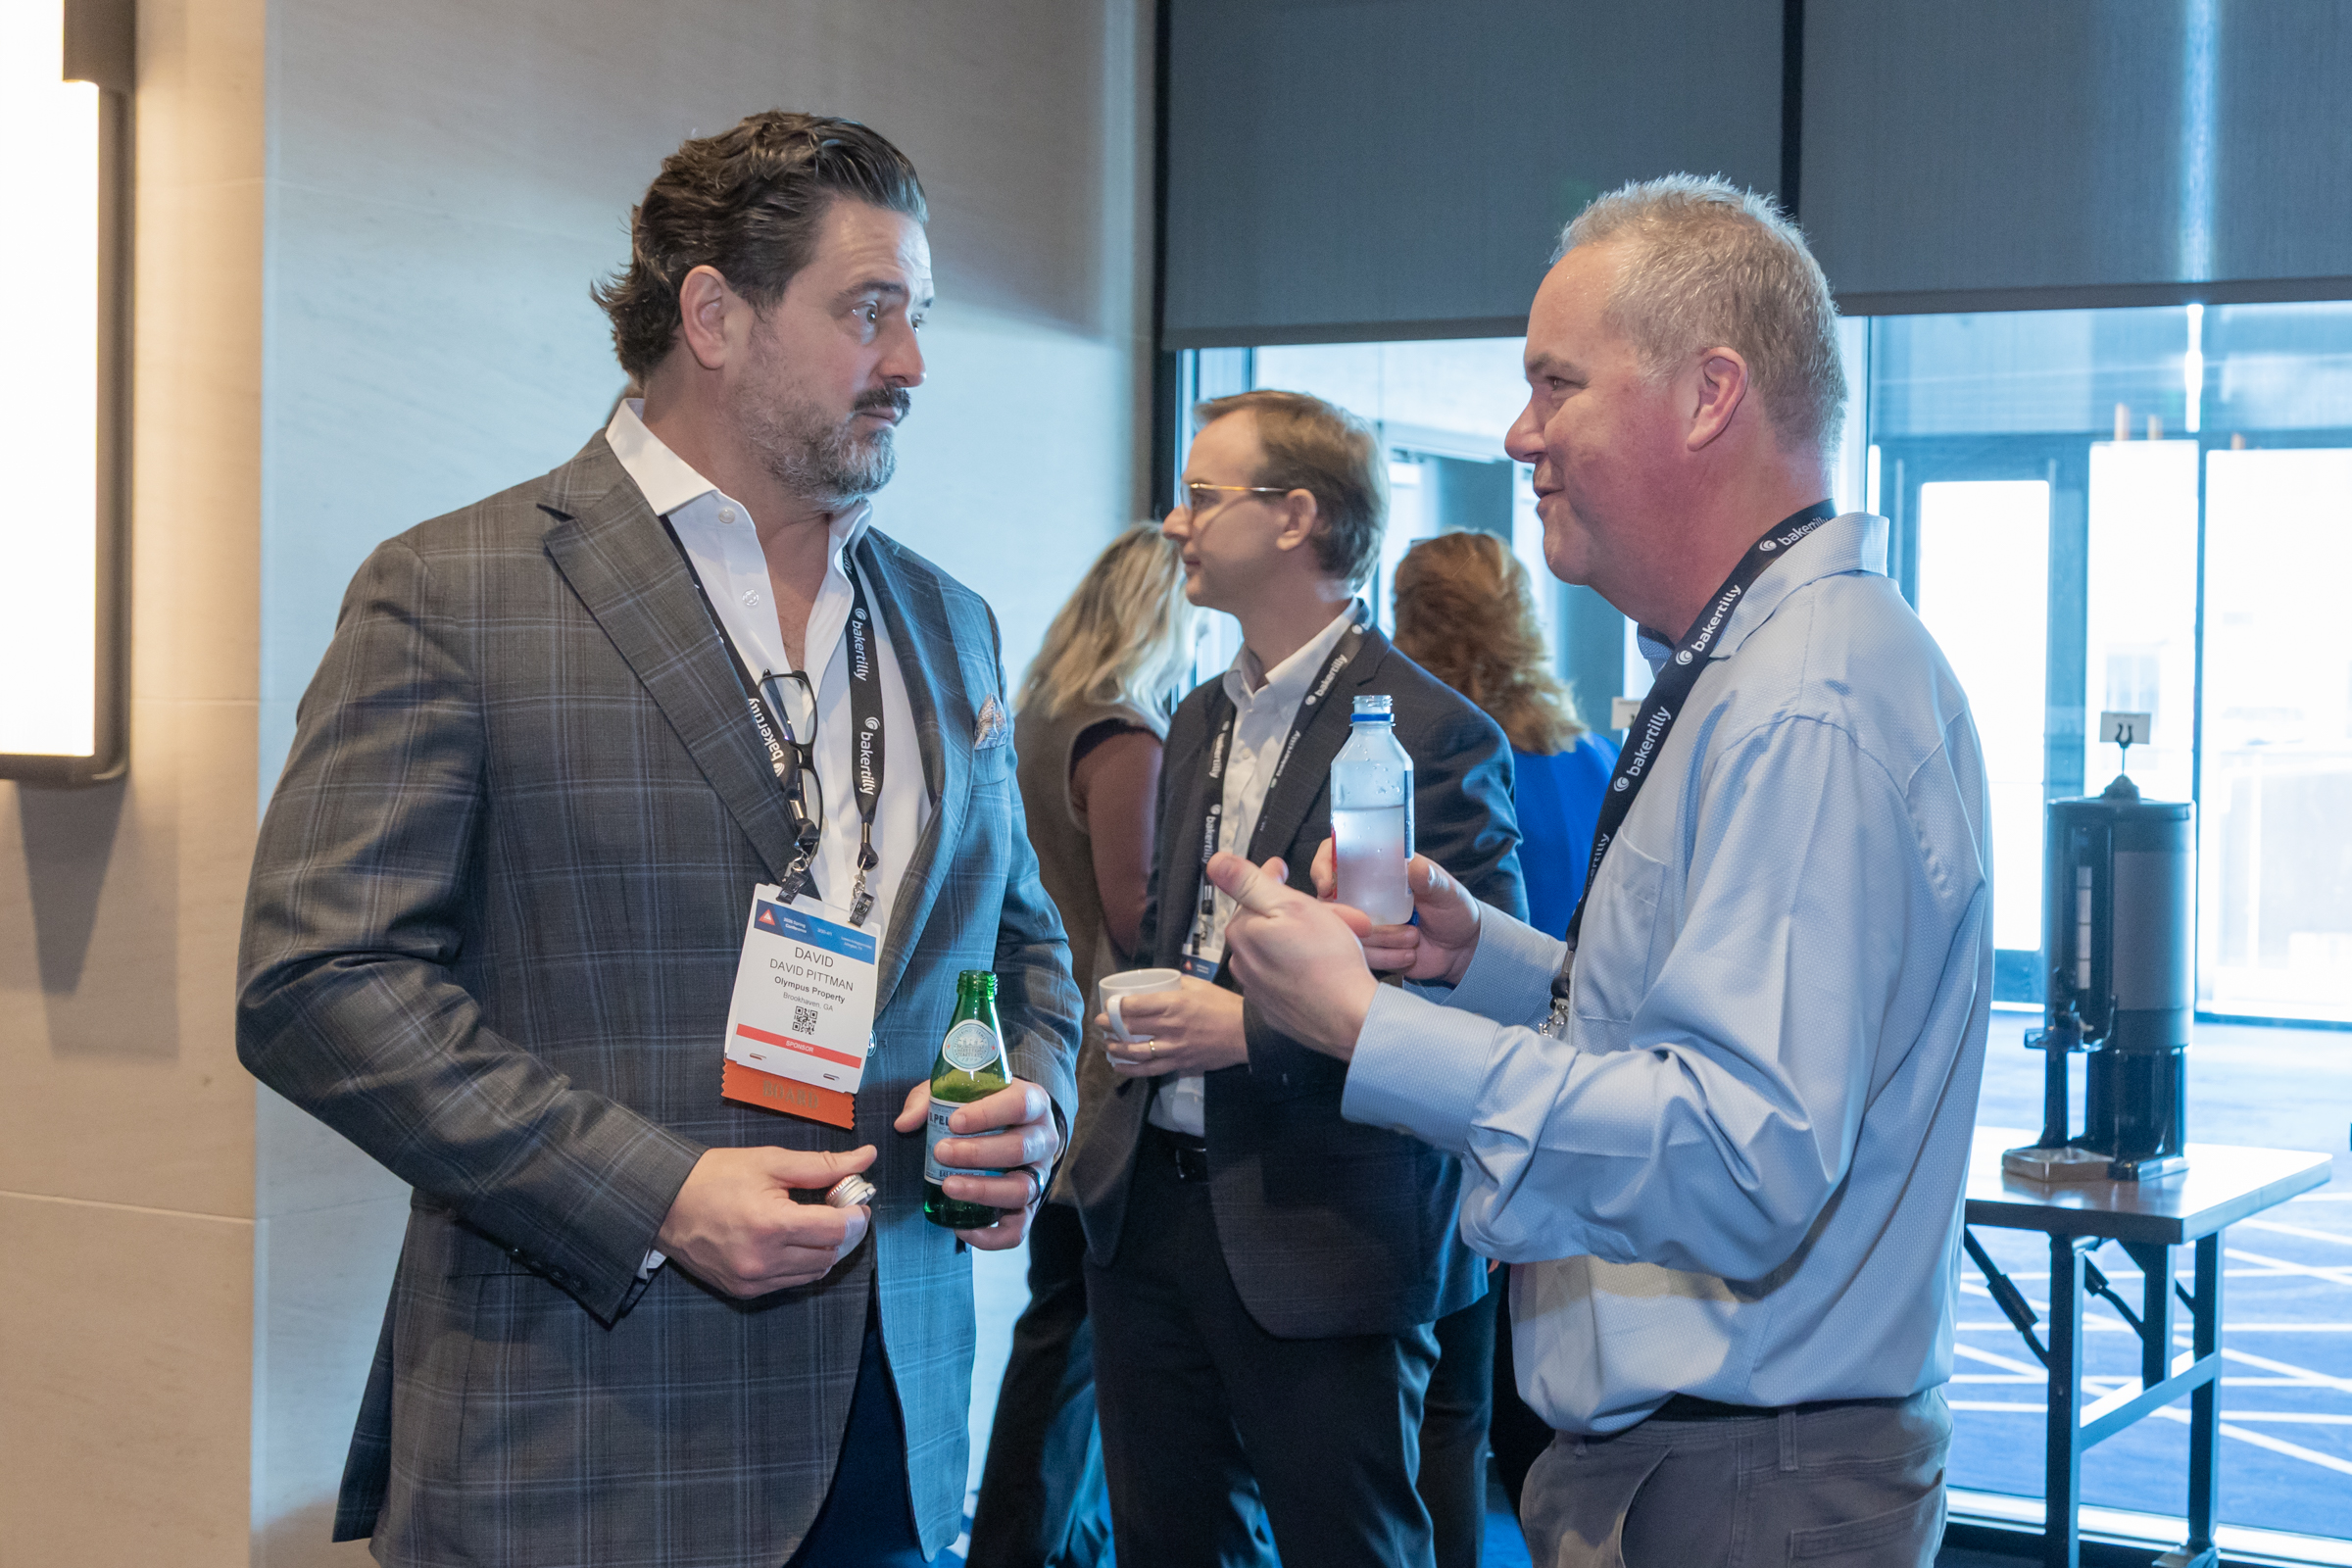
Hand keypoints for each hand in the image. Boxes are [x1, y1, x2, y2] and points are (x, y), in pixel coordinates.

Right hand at [654, 1144, 874, 1297]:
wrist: (666, 1203)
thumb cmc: (715, 1177)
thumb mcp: (771, 1162)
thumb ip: (823, 1165)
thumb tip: (865, 1158)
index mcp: (772, 1225)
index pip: (837, 1230)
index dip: (855, 1215)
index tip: (856, 1202)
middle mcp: (763, 1260)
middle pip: (830, 1254)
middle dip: (841, 1232)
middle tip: (836, 1209)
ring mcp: (752, 1280)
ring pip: (813, 1273)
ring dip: (823, 1249)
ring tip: (812, 1223)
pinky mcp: (743, 1290)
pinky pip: (789, 1283)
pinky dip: (800, 1264)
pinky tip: (791, 1241)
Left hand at [895, 1078, 1060, 1249]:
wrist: (1009, 1127)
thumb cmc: (981, 1107)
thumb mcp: (958, 1092)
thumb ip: (929, 1101)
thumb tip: (904, 1123)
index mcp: (1033, 1103)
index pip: (1019, 1105)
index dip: (987, 1114)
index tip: (954, 1121)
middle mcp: (1043, 1140)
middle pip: (1019, 1149)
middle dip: (977, 1153)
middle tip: (941, 1152)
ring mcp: (1038, 1176)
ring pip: (1020, 1190)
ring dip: (982, 1190)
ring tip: (948, 1186)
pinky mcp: (1028, 1207)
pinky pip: (1017, 1229)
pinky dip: (990, 1236)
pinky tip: (960, 1228)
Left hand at [1098, 978, 1246, 1077]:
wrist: (1246, 1034)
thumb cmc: (1224, 1006)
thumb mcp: (1199, 985)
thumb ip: (1175, 983)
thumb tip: (1157, 981)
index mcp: (1173, 1003)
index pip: (1134, 1006)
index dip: (1114, 1007)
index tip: (1107, 1006)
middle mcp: (1170, 1026)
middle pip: (1130, 1028)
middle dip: (1109, 1026)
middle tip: (1100, 1024)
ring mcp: (1174, 1048)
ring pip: (1135, 1051)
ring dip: (1116, 1049)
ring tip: (1108, 1045)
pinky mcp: (1180, 1064)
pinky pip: (1150, 1069)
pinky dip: (1131, 1069)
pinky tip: (1120, 1066)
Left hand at [1206, 851, 1380, 1060]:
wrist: (1350, 1018)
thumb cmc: (1327, 960)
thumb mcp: (1291, 906)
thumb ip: (1249, 883)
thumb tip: (1215, 863)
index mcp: (1243, 933)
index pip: (1251, 894)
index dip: (1271, 878)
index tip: (1283, 869)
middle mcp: (1242, 963)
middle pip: (1267, 924)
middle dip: (1296, 912)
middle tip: (1334, 912)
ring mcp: (1258, 990)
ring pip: (1278, 951)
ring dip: (1302, 940)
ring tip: (1336, 940)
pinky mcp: (1276, 1011)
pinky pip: (1286, 978)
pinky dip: (1303, 968)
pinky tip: (1325, 967)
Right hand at [1308, 841, 1483, 985]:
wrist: (1461, 951)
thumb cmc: (1454, 911)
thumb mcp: (1448, 892)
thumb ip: (1431, 879)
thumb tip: (1416, 867)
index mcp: (1380, 867)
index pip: (1337, 854)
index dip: (1324, 865)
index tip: (1327, 884)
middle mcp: (1364, 892)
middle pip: (1328, 897)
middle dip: (1349, 914)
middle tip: (1372, 924)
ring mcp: (1363, 920)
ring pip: (1346, 930)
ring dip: (1380, 938)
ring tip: (1412, 938)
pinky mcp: (1368, 947)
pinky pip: (1360, 955)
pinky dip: (1385, 957)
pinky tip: (1408, 954)